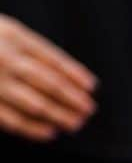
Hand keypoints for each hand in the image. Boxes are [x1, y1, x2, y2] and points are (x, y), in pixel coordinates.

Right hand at [0, 16, 96, 141]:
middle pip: (48, 82)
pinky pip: (13, 119)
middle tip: (88, 110)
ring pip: (34, 103)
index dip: (74, 75)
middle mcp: (4, 57)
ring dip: (59, 115)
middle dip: (72, 99)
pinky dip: (34, 128)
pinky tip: (49, 133)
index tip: (91, 88)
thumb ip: (30, 47)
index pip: (51, 58)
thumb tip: (66, 74)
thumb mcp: (5, 29)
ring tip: (75, 123)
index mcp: (12, 35)